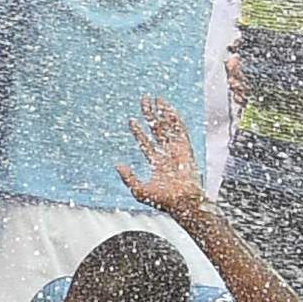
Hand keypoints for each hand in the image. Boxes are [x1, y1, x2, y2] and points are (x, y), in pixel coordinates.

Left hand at [118, 96, 207, 213]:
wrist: (183, 203)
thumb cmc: (163, 201)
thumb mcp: (139, 190)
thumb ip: (128, 178)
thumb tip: (117, 165)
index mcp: (157, 163)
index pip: (145, 143)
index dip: (138, 132)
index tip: (131, 120)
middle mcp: (167, 154)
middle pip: (157, 130)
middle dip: (150, 115)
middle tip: (144, 101)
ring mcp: (177, 150)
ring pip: (168, 127)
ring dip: (162, 113)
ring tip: (156, 99)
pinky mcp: (186, 148)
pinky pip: (180, 130)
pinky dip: (174, 119)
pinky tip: (168, 108)